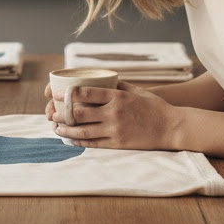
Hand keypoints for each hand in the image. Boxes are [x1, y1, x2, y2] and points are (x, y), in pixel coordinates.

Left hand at [49, 84, 182, 150]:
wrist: (171, 127)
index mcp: (117, 97)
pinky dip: (79, 141)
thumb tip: (99, 79)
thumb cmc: (153, 106)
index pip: (86, 93)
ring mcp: (115, 130)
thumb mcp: (135, 90)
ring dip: (66, 129)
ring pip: (84, 131)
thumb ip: (116, 85)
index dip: (68, 94)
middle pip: (80, 114)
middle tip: (52, 112)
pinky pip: (94, 143)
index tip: (56, 94)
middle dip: (62, 113)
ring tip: (56, 127)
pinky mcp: (118, 144)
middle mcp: (114, 113)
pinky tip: (70, 138)